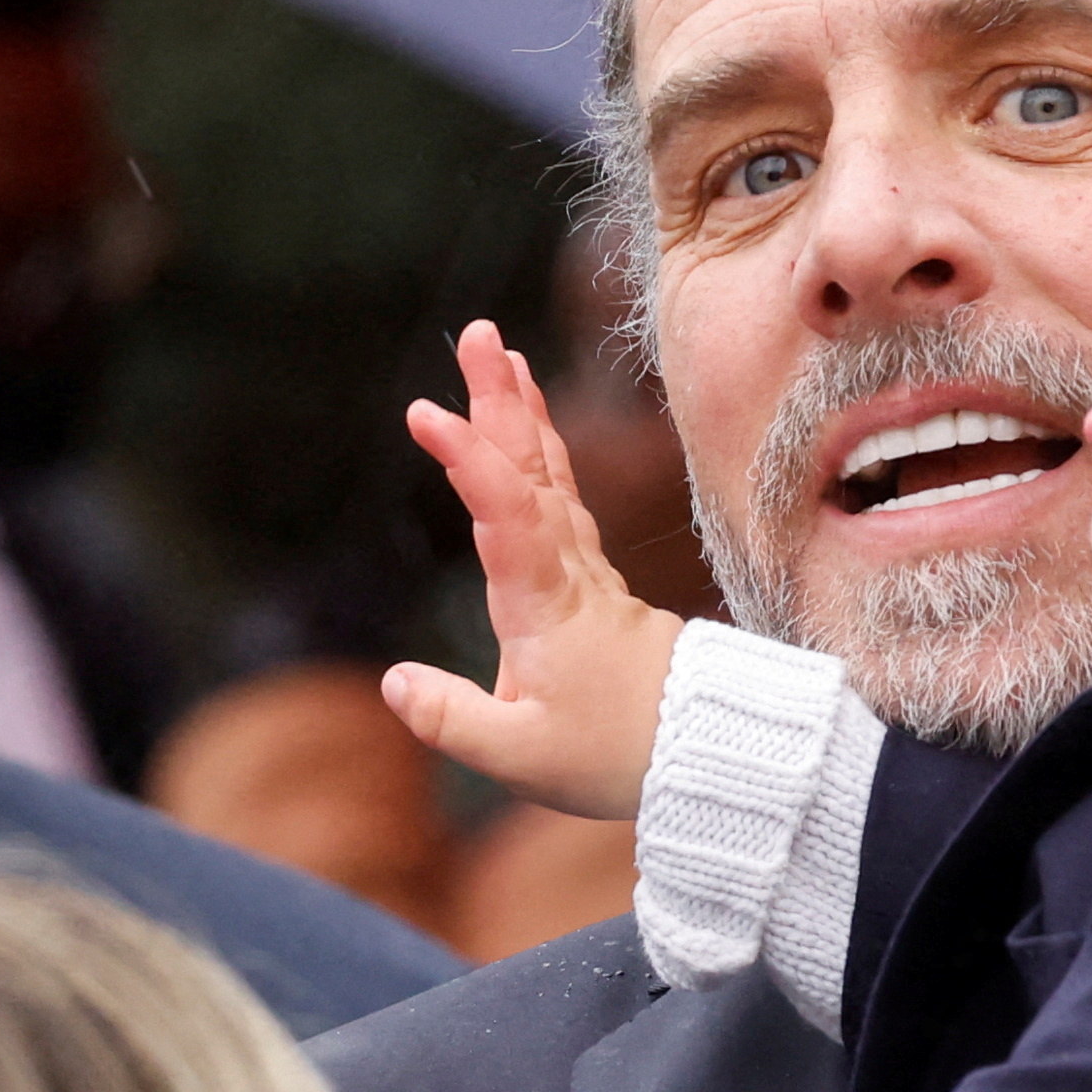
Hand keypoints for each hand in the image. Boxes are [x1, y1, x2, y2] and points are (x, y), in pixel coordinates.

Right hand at [387, 318, 682, 818]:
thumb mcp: (520, 755)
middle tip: (477, 335)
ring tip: (497, 354)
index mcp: (545, 606)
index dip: (468, 461)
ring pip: (548, 474)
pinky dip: (538, 451)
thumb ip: (452, 717)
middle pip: (530, 471)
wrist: (698, 752)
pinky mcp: (585, 578)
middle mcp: (565, 572)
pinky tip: (525, 425)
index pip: (504, 516)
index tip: (427, 414)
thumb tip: (393, 680)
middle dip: (499, 400)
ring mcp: (580, 569)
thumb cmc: (613, 756)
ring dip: (519, 411)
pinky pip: (559, 497)